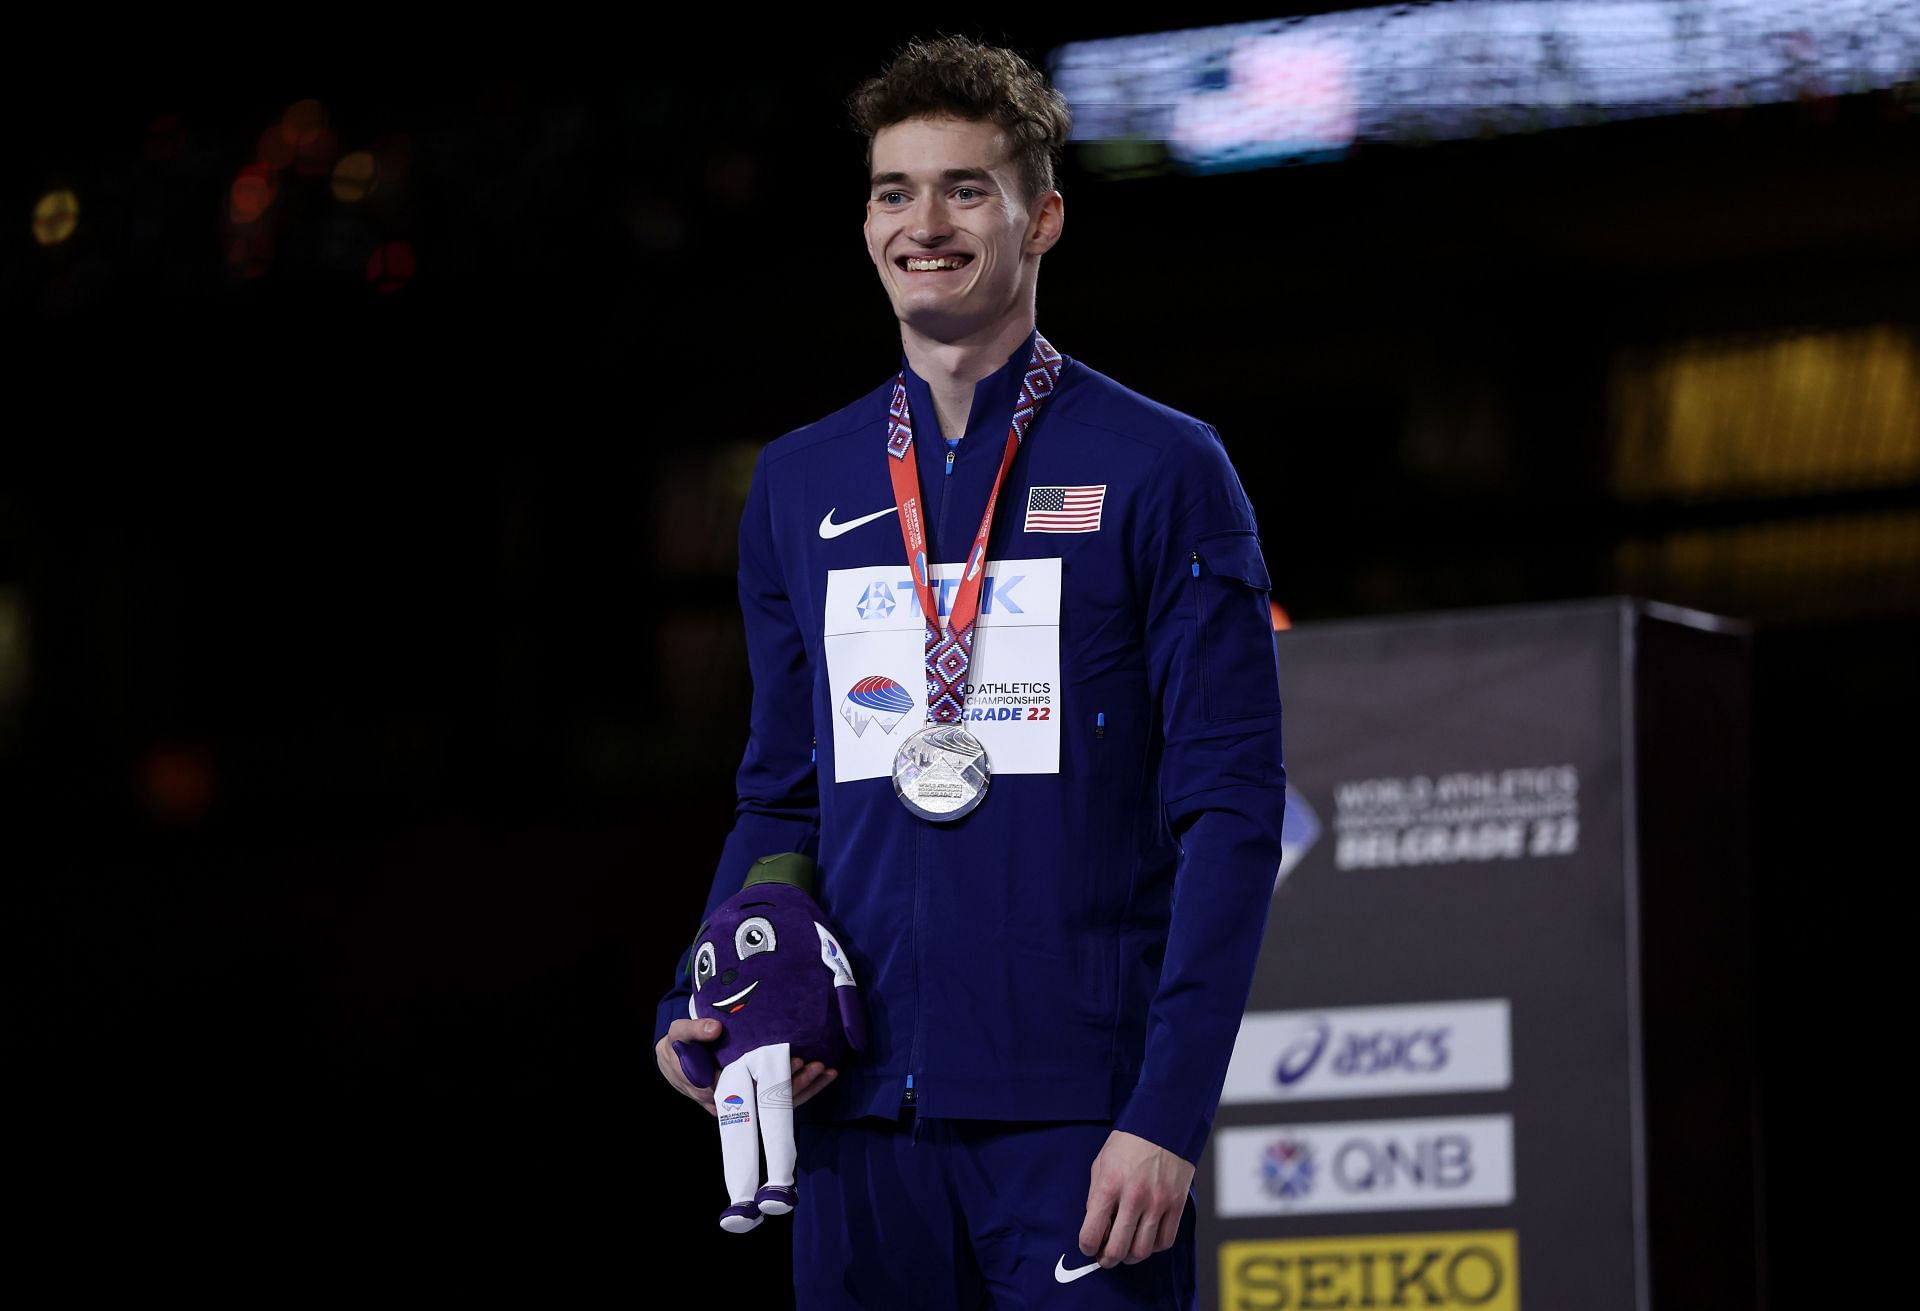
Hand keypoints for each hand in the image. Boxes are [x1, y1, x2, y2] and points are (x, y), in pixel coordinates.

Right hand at [653, 1018, 840, 1113]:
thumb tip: (715, 1028)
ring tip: (827, 1070)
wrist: (675, 1059)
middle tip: (818, 1065)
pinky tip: (823, 1076)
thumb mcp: (678, 1035)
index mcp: (713, 1090)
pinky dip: (802, 1088)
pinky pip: (779, 1098)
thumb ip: (693, 1031)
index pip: (749, 1092)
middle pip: (767, 1102)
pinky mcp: (753, 1096)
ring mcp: (744, 1102)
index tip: (795, 1061)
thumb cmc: (677, 1047)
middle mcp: (732, 1103)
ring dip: (804, 1089)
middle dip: (795, 1085)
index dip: (773, 1081)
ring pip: (777, 1104)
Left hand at [1078, 1130, 1195, 1267]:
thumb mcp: (1101, 1163)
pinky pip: (1165, 1240)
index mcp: (1110, 1185)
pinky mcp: (1177, 1204)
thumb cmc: (1129, 1142)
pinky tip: (1146, 1237)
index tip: (1088, 1247)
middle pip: (1118, 1249)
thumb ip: (1095, 1195)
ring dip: (1130, 1257)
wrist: (1164, 1124)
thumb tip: (1095, 1222)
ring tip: (1126, 1250)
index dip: (1087, 1247)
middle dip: (1107, 1260)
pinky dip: (1153, 1246)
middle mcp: (1134, 1197)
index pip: (1092, 1232)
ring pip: (1142, 1250)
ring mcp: (1158, 1202)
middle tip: (1105, 1257)